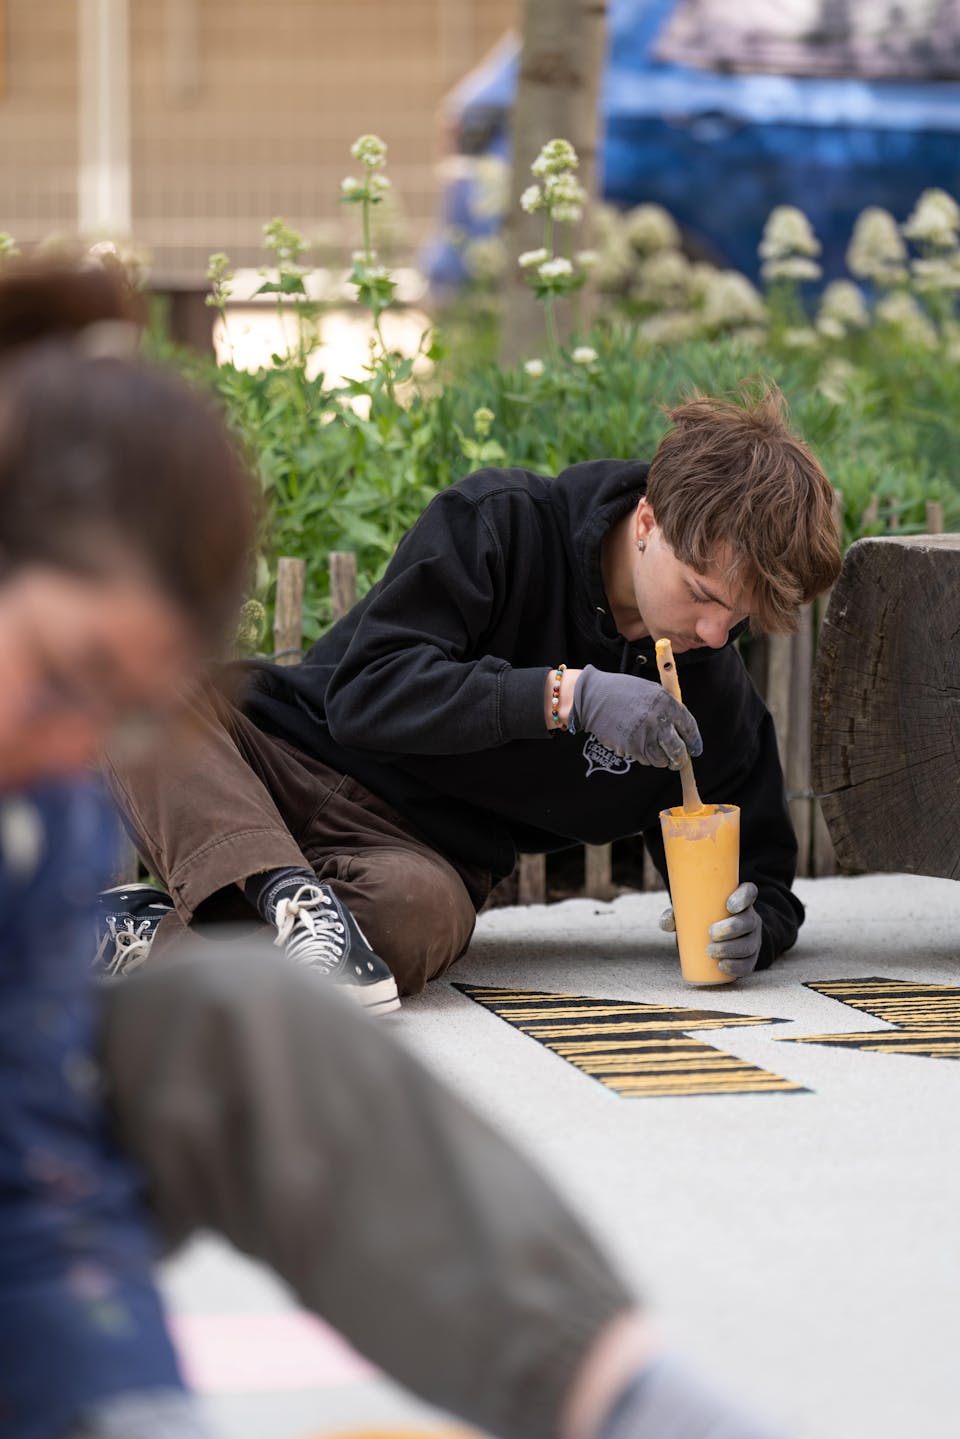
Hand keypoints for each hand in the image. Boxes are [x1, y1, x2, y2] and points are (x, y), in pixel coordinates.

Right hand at [570, 665, 701, 767]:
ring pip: (661, 759)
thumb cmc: (623, 692)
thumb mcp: (651, 692)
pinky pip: (645, 759)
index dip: (694, 741)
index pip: (689, 727)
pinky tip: (637, 745)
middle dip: (680, 758)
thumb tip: (682, 731)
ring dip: (660, 759)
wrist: (595, 697)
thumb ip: (668, 709)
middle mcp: (658, 720)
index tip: (695, 749)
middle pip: (678, 749)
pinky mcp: (631, 747)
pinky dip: (644, 757)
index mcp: (667, 703)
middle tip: (678, 760)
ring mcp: (645, 735)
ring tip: (652, 749)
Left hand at [659, 882, 761, 977]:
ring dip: (731, 949)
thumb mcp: (692, 911)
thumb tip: (667, 923)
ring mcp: (752, 939)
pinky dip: (736, 966)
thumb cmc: (704, 918)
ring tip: (711, 952)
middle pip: (748, 921)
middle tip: (711, 933)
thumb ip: (677, 914)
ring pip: (749, 944)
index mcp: (740, 900)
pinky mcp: (750, 957)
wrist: (719, 937)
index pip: (750, 893)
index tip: (729, 906)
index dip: (743, 898)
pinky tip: (723, 966)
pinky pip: (748, 964)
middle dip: (732, 928)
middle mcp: (750, 918)